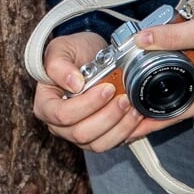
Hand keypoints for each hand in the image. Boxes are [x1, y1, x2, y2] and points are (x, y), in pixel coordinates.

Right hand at [31, 32, 147, 153]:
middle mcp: (61, 126)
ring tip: (134, 108)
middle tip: (124, 98)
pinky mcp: (101, 137)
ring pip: (99, 144)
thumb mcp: (62, 49)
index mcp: (46, 105)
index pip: (62, 115)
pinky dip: (135, 132)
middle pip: (82, 134)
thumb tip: (73, 83)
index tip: (106, 88)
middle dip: (108, 117)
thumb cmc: (74, 53)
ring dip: (121, 128)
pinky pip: (117, 143)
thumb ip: (59, 65)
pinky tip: (146, 118)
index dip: (86, 105)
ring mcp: (82, 134)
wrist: (91, 56)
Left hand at [126, 0, 193, 142]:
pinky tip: (149, 59)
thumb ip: (176, 35)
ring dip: (155, 86)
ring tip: (128, 89)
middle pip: (175, 103)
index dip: (152, 122)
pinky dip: (165, 66)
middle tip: (120, 109)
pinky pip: (182, 68)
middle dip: (149, 108)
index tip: (129, 129)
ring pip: (177, 84)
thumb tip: (142, 39)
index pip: (177, 113)